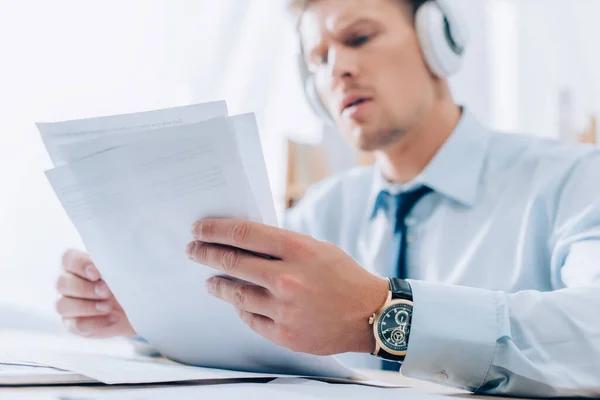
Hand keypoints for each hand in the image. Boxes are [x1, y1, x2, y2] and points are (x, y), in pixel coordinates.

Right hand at [56, 250, 135, 337]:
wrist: (134, 305)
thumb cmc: (124, 281)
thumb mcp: (122, 270)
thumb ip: (112, 265)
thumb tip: (114, 265)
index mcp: (75, 264)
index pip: (68, 259)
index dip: (80, 265)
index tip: (97, 273)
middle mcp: (66, 283)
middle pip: (62, 283)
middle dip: (86, 288)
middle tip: (106, 291)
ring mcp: (66, 304)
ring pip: (63, 305)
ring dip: (87, 306)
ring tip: (108, 306)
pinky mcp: (73, 324)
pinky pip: (77, 325)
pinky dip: (96, 322)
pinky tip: (113, 318)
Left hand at [185, 219, 388, 355]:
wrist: (370, 314)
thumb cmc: (343, 276)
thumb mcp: (316, 248)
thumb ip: (281, 246)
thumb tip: (243, 242)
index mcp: (297, 250)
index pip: (243, 234)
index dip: (215, 230)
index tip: (199, 228)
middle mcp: (288, 278)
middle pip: (232, 262)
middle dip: (206, 254)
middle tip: (193, 250)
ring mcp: (285, 309)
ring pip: (236, 293)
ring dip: (218, 284)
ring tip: (210, 280)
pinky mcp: (284, 334)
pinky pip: (250, 318)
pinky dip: (241, 307)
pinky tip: (237, 301)